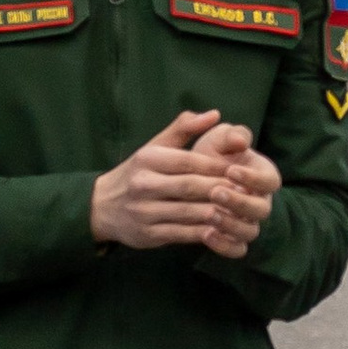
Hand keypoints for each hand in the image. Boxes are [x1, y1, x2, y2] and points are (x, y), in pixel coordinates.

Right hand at [91, 108, 276, 257]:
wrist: (100, 206)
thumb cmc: (136, 173)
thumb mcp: (153, 147)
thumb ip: (183, 129)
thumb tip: (214, 114)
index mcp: (147, 159)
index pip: (189, 160)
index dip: (218, 166)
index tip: (240, 169)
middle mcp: (143, 184)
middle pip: (192, 186)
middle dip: (221, 189)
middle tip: (247, 191)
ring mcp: (144, 211)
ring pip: (189, 211)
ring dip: (218, 212)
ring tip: (239, 210)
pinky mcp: (147, 234)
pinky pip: (182, 233)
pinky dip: (204, 232)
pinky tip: (221, 228)